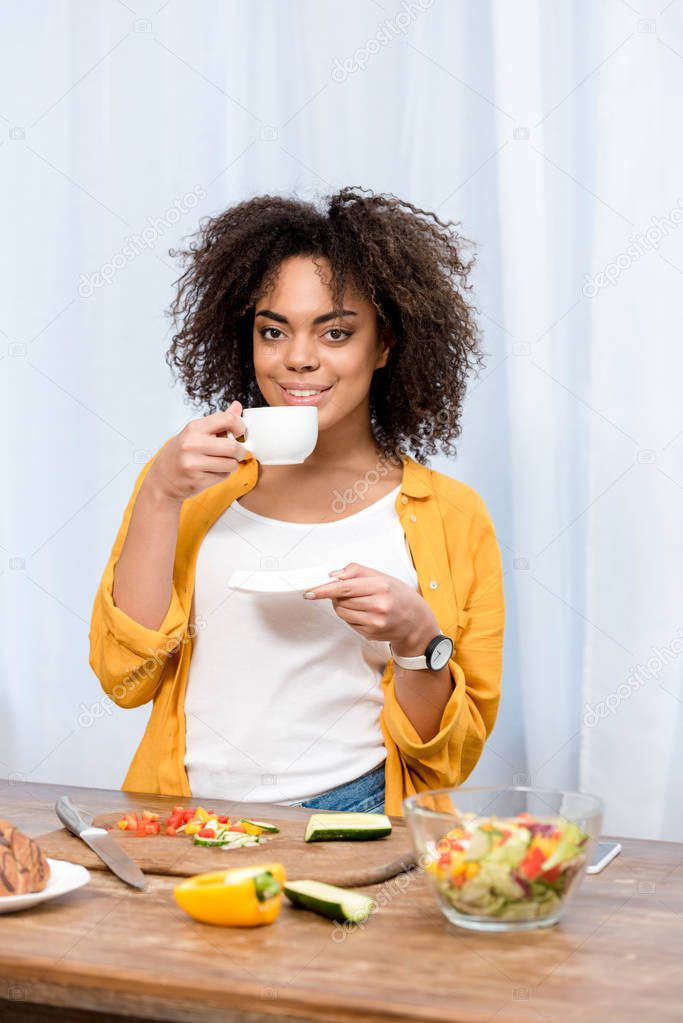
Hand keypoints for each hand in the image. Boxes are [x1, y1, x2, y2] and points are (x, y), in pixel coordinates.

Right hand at [145, 401, 249, 503]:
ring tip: (222, 462)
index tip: (240, 432)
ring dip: (232, 464)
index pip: (228, 419)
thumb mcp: (196, 432)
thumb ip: (219, 421)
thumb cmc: (182, 452)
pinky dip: (222, 474)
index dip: (240, 426)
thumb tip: (237, 406)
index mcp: (194, 428)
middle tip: (238, 452)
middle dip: (240, 451)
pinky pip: (223, 476)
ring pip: (231, 464)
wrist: (162, 479)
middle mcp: (192, 444)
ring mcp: (193, 464)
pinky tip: (211, 472)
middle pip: (233, 446)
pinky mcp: (197, 480)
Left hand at [303, 562, 438, 652]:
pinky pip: (348, 622)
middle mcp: (378, 605)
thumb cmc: (399, 596)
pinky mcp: (370, 633)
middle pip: (340, 600)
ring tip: (358, 602)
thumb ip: (357, 572)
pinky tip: (364, 613)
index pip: (344, 587)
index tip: (310, 591)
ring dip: (342, 605)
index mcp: (381, 587)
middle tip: (346, 592)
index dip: (324, 589)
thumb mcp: (383, 577)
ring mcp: (374, 622)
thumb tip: (333, 575)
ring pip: (342, 612)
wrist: (416, 622)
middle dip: (337, 595)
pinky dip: (351, 616)